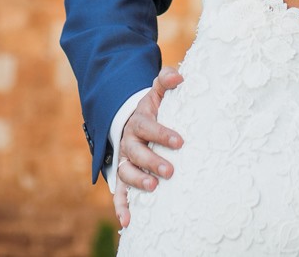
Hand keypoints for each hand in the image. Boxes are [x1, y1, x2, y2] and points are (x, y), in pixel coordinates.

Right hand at [112, 66, 184, 225]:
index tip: (180, 141)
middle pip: (137, 152)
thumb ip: (166, 82)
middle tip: (170, 171)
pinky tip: (128, 222)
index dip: (162, 134)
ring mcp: (124, 160)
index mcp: (138, 123)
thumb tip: (178, 77)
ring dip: (138, 181)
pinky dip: (121, 207)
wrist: (130, 123)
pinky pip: (119, 193)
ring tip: (153, 187)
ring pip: (126, 172)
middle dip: (152, 161)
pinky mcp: (122, 177)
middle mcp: (128, 142)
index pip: (148, 127)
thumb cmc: (151, 111)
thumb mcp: (157, 94)